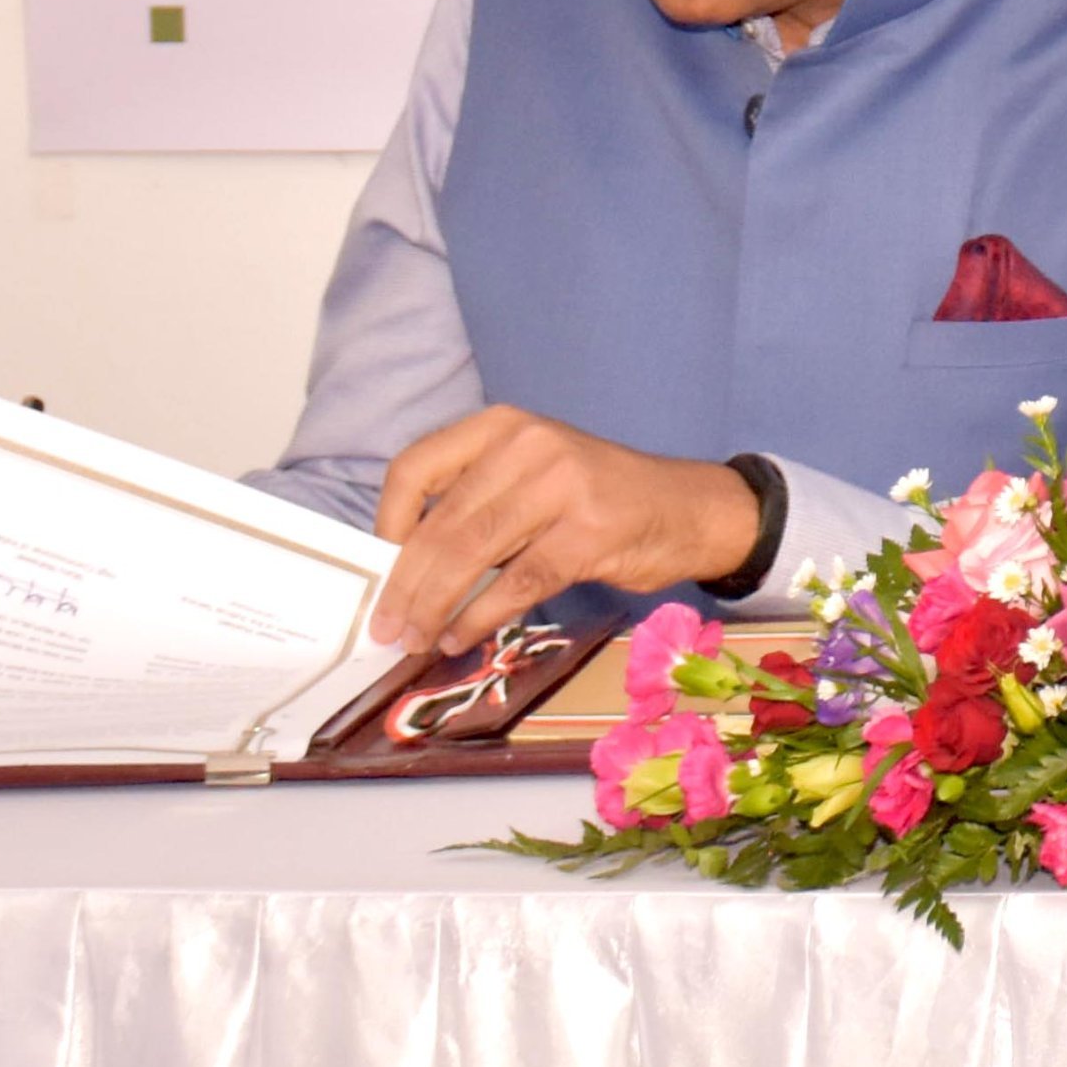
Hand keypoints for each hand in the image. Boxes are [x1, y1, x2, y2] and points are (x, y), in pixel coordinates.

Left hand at [370, 408, 759, 650]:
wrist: (688, 507)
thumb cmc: (599, 496)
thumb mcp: (532, 473)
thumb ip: (477, 500)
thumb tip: (405, 566)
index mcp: (503, 426)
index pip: (417, 467)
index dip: (386, 522)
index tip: (379, 566)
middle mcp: (529, 445)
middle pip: (442, 523)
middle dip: (405, 585)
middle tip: (387, 627)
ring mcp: (562, 486)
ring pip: (472, 554)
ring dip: (434, 607)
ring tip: (417, 639)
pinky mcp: (589, 533)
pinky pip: (517, 582)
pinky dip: (481, 617)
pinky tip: (463, 637)